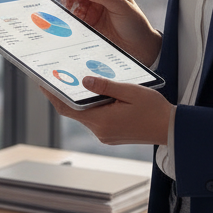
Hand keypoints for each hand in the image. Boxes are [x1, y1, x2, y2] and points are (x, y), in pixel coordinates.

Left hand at [44, 76, 171, 145]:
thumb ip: (105, 86)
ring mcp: (105, 135)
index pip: (68, 108)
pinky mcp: (111, 135)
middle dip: (65, 96)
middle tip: (55, 78)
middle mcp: (100, 131)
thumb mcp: (130, 91)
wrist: (171, 130)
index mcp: (102, 121)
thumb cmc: (154, 110)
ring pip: (85, 115)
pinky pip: (96, 119)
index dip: (53, 96)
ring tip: (75, 82)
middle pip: (74, 112)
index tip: (41, 83)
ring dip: (80, 101)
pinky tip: (95, 94)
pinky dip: (92, 107)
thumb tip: (84, 80)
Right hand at [63, 0, 161, 67]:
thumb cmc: (135, 23)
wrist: (138, 46)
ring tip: (75, 16)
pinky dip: (73, 20)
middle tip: (68, 4)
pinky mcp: (90, 24)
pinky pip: (76, 19)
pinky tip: (76, 23)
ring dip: (72, 8)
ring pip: (75, 5)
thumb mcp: (122, 7)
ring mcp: (94, 11)